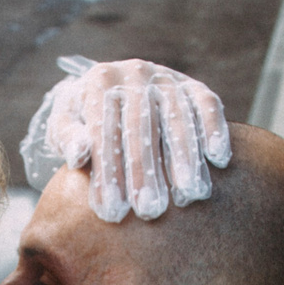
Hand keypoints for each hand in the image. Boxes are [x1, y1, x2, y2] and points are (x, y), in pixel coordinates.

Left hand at [19, 57, 230, 221]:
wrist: (110, 89)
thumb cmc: (83, 118)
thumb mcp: (64, 124)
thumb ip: (67, 138)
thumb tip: (78, 156)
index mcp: (99, 82)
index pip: (103, 130)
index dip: (107, 171)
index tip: (111, 210)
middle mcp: (134, 73)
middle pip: (141, 126)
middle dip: (145, 171)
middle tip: (150, 210)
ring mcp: (166, 77)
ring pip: (177, 117)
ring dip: (185, 156)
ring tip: (189, 193)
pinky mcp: (191, 84)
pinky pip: (207, 104)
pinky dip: (214, 128)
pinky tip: (219, 158)